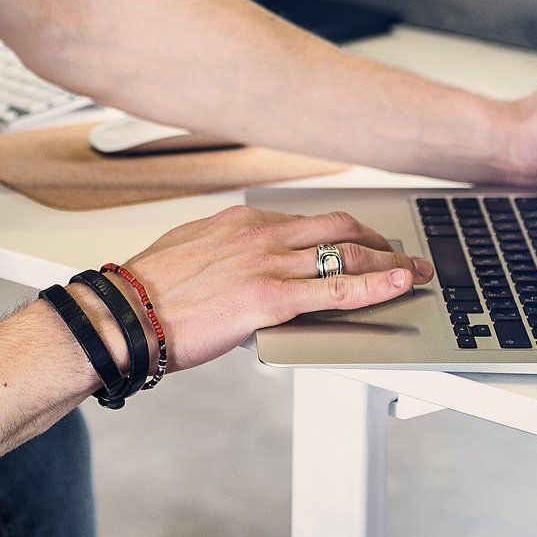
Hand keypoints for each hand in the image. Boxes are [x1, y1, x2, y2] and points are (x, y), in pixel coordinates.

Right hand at [87, 206, 433, 373]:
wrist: (121, 316)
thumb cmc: (144, 294)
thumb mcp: (190, 254)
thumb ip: (225, 253)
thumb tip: (243, 262)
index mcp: (238, 222)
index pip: (306, 219)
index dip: (344, 231)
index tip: (363, 239)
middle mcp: (258, 234)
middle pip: (337, 226)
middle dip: (378, 239)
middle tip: (403, 252)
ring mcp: (267, 263)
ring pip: (346, 251)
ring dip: (389, 261)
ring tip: (415, 272)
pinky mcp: (270, 298)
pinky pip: (336, 287)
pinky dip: (376, 284)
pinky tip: (399, 285)